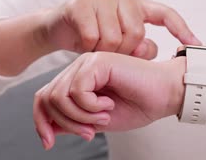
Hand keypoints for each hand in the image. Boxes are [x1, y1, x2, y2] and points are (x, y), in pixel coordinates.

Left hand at [33, 52, 186, 149]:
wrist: (164, 94)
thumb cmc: (139, 105)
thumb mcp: (98, 120)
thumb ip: (74, 121)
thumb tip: (48, 128)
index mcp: (79, 80)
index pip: (45, 97)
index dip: (41, 121)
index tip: (49, 143)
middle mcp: (80, 68)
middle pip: (47, 97)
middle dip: (65, 123)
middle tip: (90, 132)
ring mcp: (88, 63)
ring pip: (59, 96)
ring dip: (80, 116)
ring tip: (103, 117)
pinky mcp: (98, 62)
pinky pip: (77, 91)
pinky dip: (90, 106)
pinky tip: (108, 105)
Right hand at [39, 0, 200, 58]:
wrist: (57, 28)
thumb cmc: (92, 36)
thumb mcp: (119, 43)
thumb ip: (138, 48)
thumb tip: (151, 50)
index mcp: (136, 5)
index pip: (166, 14)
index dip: (183, 29)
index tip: (198, 44)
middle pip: (137, 33)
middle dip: (124, 51)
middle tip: (111, 54)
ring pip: (114, 37)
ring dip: (104, 52)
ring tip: (96, 50)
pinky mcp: (80, 4)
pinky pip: (92, 37)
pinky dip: (88, 48)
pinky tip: (83, 45)